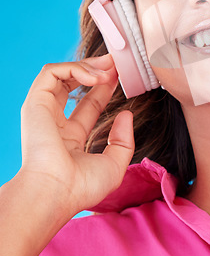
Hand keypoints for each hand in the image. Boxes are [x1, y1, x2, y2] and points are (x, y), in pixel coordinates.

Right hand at [19, 54, 134, 216]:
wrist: (55, 193)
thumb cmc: (81, 187)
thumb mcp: (114, 164)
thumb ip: (123, 140)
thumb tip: (126, 114)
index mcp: (71, 137)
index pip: (90, 103)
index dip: (106, 87)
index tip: (122, 76)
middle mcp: (55, 122)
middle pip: (75, 84)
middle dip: (98, 69)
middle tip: (118, 63)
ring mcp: (44, 111)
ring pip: (62, 74)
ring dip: (88, 66)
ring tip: (109, 69)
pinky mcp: (36, 102)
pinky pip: (52, 72)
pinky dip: (75, 68)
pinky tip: (95, 77)